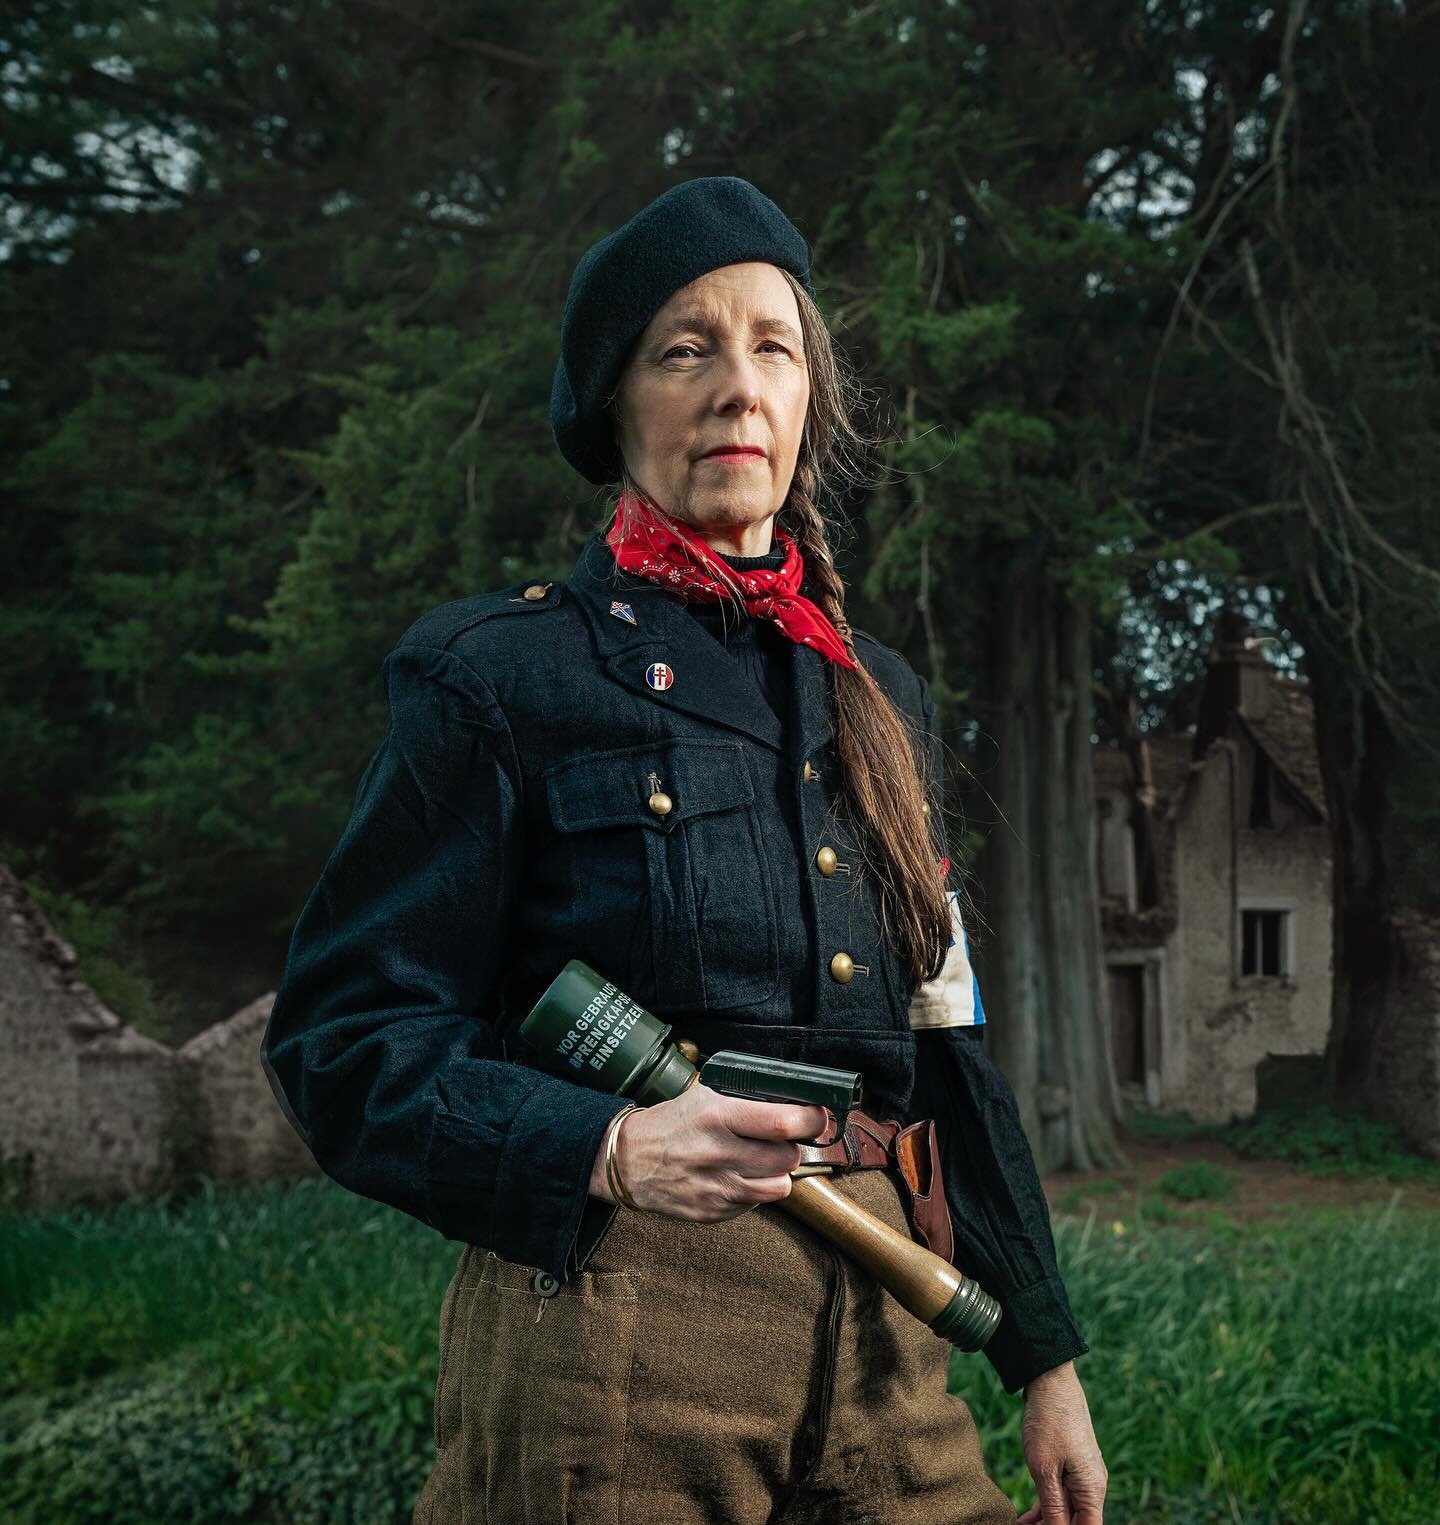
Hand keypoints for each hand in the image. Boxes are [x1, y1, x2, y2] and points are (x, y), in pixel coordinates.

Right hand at [588, 1084, 828, 1219]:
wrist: (629, 1160)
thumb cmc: (673, 1123)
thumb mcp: (705, 1096)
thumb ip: (746, 1099)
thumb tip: (795, 1102)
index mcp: (717, 1116)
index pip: (782, 1123)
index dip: (810, 1120)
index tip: (817, 1117)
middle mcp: (718, 1153)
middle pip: (787, 1157)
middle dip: (792, 1146)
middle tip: (782, 1139)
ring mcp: (716, 1188)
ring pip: (779, 1185)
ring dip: (777, 1172)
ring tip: (760, 1159)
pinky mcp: (713, 1213)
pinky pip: (756, 1203)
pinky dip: (755, 1190)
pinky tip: (736, 1175)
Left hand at [1016, 1362, 1105, 1523]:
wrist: (1050, 1379)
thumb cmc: (1048, 1423)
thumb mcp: (1044, 1469)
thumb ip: (1053, 1508)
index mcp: (1092, 1489)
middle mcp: (1092, 1484)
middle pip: (1077, 1522)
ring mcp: (1081, 1473)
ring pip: (1066, 1509)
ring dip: (1045, 1522)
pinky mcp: (1069, 1463)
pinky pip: (1060, 1493)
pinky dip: (1045, 1506)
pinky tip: (1025, 1517)